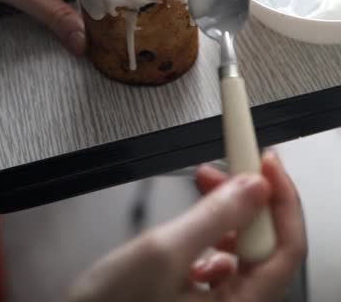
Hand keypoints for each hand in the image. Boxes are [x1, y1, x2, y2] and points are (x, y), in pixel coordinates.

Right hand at [68, 153, 305, 301]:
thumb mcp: (164, 253)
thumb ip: (214, 216)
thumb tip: (253, 186)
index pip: (287, 246)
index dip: (282, 198)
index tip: (265, 162)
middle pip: (265, 243)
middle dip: (248, 196)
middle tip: (233, 162)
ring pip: (243, 246)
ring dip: (229, 208)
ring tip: (208, 181)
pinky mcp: (199, 298)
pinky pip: (223, 255)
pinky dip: (213, 226)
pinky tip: (196, 216)